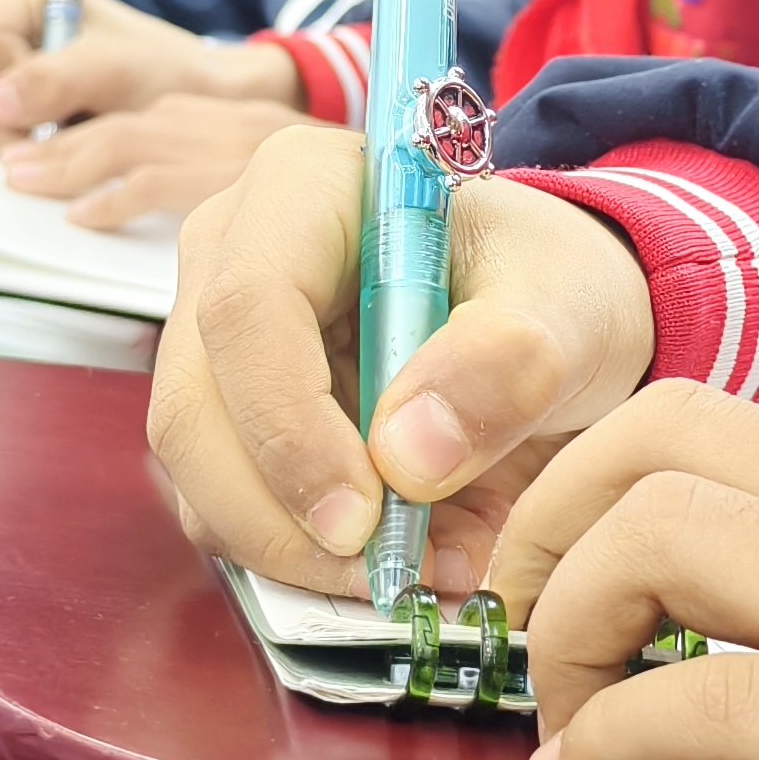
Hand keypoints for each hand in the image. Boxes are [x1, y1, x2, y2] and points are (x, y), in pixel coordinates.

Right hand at [0, 0, 300, 150]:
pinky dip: (32, 154)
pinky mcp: (23, 113)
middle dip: (14, 121)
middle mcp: (13, 32)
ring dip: (24, 143)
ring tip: (78, 136)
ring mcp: (15, 77)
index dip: (7, 75)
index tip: (57, 96)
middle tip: (66, 131)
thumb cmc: (169, 73)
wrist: (204, 104)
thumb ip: (54, 79)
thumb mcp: (116, 70)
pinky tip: (69, 148)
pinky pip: (1, 141)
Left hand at [2, 96, 313, 228]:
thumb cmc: (319, 176)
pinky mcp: (229, 174)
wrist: (388, 163)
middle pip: (115, 126)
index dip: (76, 139)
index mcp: (206, 111)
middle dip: (58, 145)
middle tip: (10, 165)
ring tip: (23, 178)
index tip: (34, 153)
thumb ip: (201, 166)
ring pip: (124, 144)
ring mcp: (217, 143)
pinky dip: (113, 199)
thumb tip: (134, 194)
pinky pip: (154, 182)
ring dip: (68, 163)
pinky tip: (84, 216)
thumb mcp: (257, 157)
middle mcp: (206, 118)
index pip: (128, 117)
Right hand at [145, 122, 657, 595]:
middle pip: (195, 405)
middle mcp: (232, 255)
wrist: (550, 317)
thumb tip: (405, 457)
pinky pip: (233, 510)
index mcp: (303, 188)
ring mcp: (218, 341)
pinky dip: (309, 558)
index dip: (289, 424)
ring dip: (300, 549)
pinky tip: (406, 555)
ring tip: (427, 562)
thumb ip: (504, 365)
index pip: (248, 307)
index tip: (363, 514)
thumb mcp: (563, 308)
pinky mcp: (232, 417)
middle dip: (282, 513)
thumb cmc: (548, 282)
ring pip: (200, 474)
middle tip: (387, 571)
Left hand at [488, 385, 758, 759]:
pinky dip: (610, 742)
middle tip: (523, 614)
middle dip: (550, 507)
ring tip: (560, 710)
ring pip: (660, 529)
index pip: (738, 425)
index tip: (571, 568)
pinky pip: (697, 706)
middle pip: (668, 433)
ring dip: (567, 615)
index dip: (612, 481)